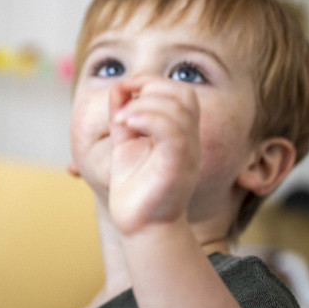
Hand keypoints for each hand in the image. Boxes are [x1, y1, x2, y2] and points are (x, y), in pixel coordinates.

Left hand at [108, 77, 200, 234]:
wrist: (139, 226)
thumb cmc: (134, 186)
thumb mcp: (126, 141)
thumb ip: (123, 113)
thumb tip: (118, 84)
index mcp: (181, 132)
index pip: (181, 92)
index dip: (153, 81)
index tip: (125, 87)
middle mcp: (190, 141)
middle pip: (184, 95)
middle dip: (151, 88)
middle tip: (124, 103)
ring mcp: (187, 155)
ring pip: (178, 112)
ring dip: (142, 106)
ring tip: (121, 119)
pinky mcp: (177, 170)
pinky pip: (172, 135)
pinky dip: (147, 121)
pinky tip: (125, 124)